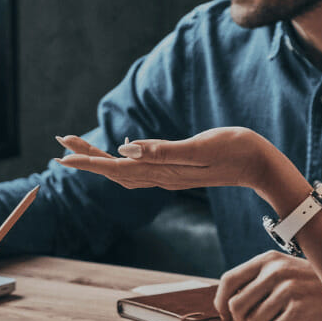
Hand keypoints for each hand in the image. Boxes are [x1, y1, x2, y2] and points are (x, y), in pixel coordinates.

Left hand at [53, 128, 300, 191]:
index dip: (88, 161)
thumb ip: (163, 151)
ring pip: (124, 171)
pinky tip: (118, 154)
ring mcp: (168, 176)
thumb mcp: (200, 147)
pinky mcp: (176, 171)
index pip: (116, 168)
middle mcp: (161, 177)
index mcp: (163, 171)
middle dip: (86, 157)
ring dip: (99, 159)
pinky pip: (139, 170)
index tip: (62, 155)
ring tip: (77, 148)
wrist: (261, 165)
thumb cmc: (236, 150)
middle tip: (60, 143)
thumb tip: (125, 150)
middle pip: (114, 170)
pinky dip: (120, 162)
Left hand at [215, 251, 321, 320]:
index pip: (229, 279)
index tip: (226, 315)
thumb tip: (227, 304)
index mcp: (269, 260)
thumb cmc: (315, 287)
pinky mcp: (300, 309)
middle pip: (236, 305)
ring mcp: (288, 290)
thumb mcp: (287, 271)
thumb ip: (260, 280)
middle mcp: (276, 271)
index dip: (221, 301)